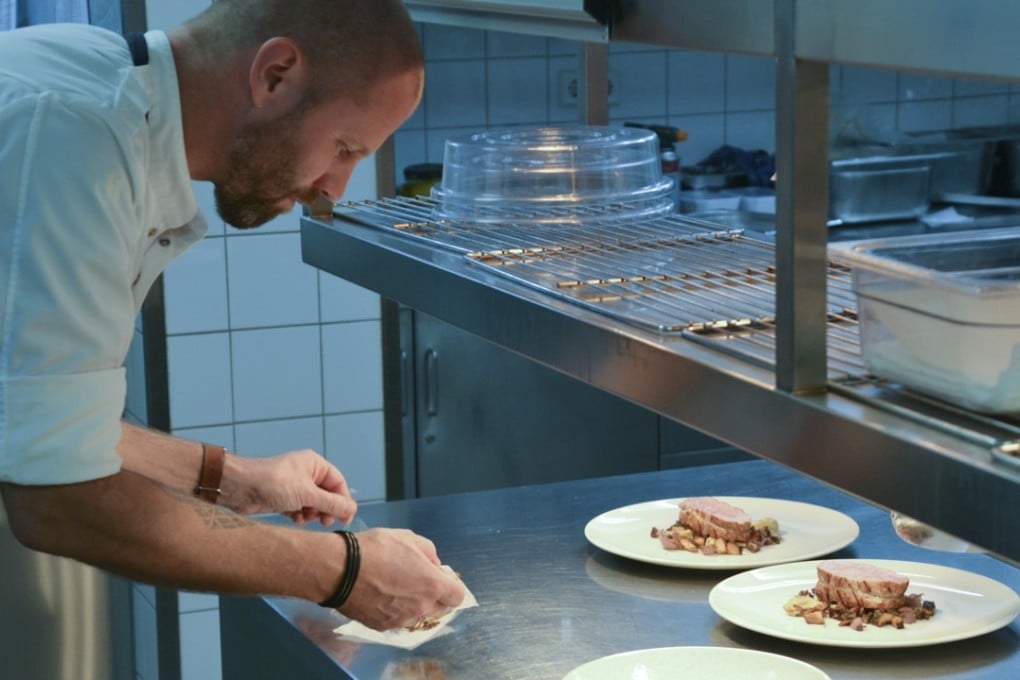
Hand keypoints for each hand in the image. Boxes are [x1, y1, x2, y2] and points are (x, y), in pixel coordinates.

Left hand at [220, 449, 356, 525]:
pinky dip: (300, 516)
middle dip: (326, 509)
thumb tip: (352, 509)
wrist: (239, 488)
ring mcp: (294, 486)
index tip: (344, 518)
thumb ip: (331, 503)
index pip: (338, 483)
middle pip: (327, 495)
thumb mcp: (306, 494)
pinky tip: (295, 520)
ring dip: (312, 514)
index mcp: (314, 465)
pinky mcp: (283, 498)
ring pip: (313, 504)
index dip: (343, 501)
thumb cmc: (273, 483)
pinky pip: (299, 509)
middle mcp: (306, 473)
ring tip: (306, 519)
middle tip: (325, 522)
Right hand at [337, 528, 466, 630]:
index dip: (451, 585)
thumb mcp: (408, 538)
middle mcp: (421, 608)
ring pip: (418, 615)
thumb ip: (429, 553)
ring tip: (396, 586)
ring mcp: (402, 620)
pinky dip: (395, 610)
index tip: (441, 577)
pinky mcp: (383, 627)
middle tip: (417, 579)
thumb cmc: (376, 549)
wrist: (340, 570)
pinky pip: (398, 620)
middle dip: (434, 595)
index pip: (457, 596)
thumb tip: (434, 566)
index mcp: (432, 585)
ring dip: (415, 604)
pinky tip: (382, 595)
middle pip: (440, 608)